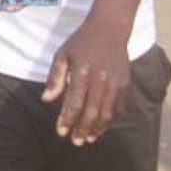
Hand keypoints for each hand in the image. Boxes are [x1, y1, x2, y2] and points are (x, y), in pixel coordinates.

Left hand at [41, 19, 130, 145]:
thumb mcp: (62, 55)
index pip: (74, 102)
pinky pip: (118, 108)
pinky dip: (110, 120)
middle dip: (82, 128)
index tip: (61, 132)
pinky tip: (101, 128)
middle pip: (92, 111)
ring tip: (87, 138)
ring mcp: (115, 83)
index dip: (67, 119)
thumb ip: (55, 78)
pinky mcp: (125, 84)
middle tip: (74, 142)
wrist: (109, 28)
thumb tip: (46, 100)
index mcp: (82, 71)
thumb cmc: (81, 42)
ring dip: (97, 128)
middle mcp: (101, 79)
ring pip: (107, 113)